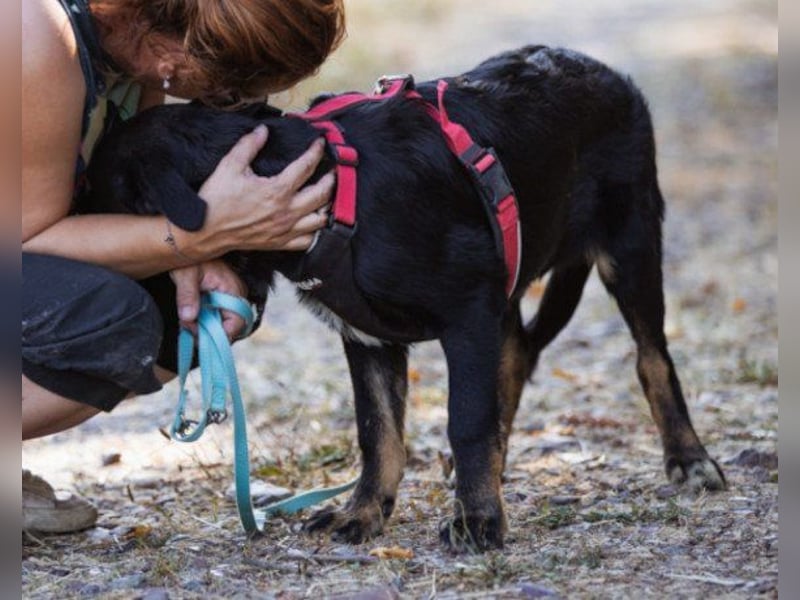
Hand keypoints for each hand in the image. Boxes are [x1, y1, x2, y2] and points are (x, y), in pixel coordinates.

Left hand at [170, 260, 249, 340]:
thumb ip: (187, 296)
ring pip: (225, 323)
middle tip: (188, 328)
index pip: (236, 322)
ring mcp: (233, 298)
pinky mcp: (226, 299)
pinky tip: (192, 317)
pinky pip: (221, 317)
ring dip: (206, 328)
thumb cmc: (190, 257)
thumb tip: (189, 318)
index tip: (199, 336)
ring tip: (187, 321)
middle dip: (210, 333)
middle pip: (232, 327)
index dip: (219, 335)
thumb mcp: (184, 274)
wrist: (189, 245)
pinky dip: (207, 321)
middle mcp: (237, 295)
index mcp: (232, 289)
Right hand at [190, 125, 333, 256]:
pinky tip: (313, 221)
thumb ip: (249, 145)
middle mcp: (286, 212)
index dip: (316, 152)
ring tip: (327, 196)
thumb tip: (263, 130)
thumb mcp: (229, 166)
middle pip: (322, 194)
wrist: (204, 232)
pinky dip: (316, 231)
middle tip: (332, 170)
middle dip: (331, 179)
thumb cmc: (216, 199)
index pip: (306, 167)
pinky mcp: (280, 244)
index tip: (320, 144)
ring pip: (320, 219)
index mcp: (277, 190)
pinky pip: (308, 241)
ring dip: (327, 206)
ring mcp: (285, 230)